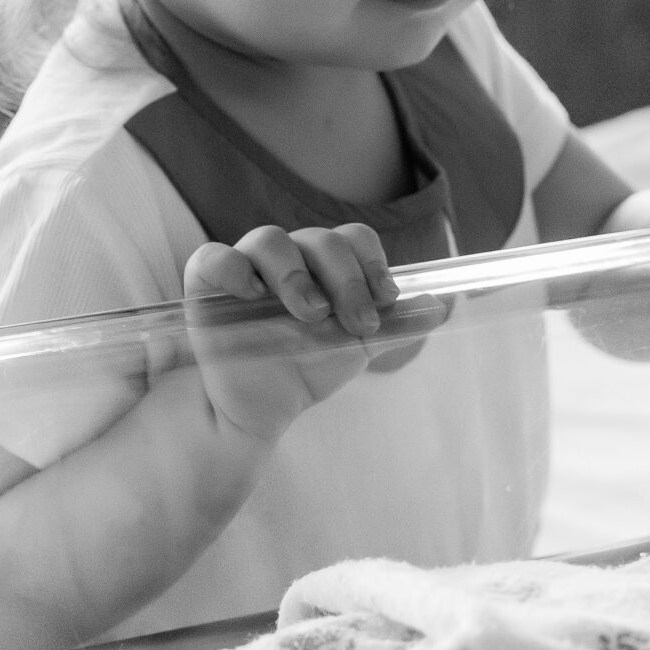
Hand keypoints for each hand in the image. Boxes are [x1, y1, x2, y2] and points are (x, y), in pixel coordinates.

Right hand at [183, 223, 405, 440]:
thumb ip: (396, 326)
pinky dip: (234, 269)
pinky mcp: (207, 284)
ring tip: (310, 314)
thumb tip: (443, 304)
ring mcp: (247, 267)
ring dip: (295, 275)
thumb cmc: (306, 369)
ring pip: (269, 239)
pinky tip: (252, 295)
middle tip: (354, 322)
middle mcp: (289, 257)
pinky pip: (214, 257)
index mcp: (325, 266)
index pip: (354, 239)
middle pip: (320, 240)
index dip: (373, 263)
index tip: (386, 299)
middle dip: (345, 279)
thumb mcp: (356, 349)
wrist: (258, 410)